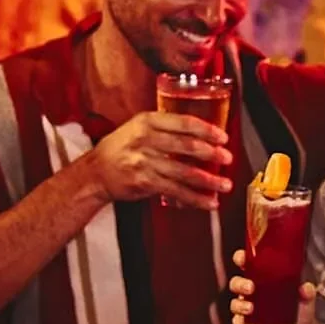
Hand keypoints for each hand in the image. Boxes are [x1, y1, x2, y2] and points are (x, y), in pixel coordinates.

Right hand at [80, 111, 232, 210]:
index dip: (206, 130)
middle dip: (212, 154)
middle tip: (228, 158)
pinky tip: (209, 202)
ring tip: (225, 185)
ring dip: (209, 180)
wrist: (96, 172)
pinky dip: (195, 198)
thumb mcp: (137, 128)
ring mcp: (145, 162)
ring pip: (184, 172)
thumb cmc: (120, 148)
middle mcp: (146, 140)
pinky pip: (176, 191)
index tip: (223, 137)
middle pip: (187, 146)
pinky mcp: (145, 183)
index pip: (183, 123)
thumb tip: (200, 136)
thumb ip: (164, 129)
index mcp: (147, 121)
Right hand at [227, 250, 320, 323]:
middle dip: (240, 284)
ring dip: (240, 305)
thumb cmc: (300, 309)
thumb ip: (307, 292)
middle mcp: (252, 292)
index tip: (242, 259)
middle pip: (236, 283)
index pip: (246, 264)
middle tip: (251, 287)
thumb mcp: (306, 298)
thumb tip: (305, 288)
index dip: (240, 259)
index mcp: (262, 278)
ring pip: (235, 304)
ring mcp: (247, 308)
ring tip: (250, 308)